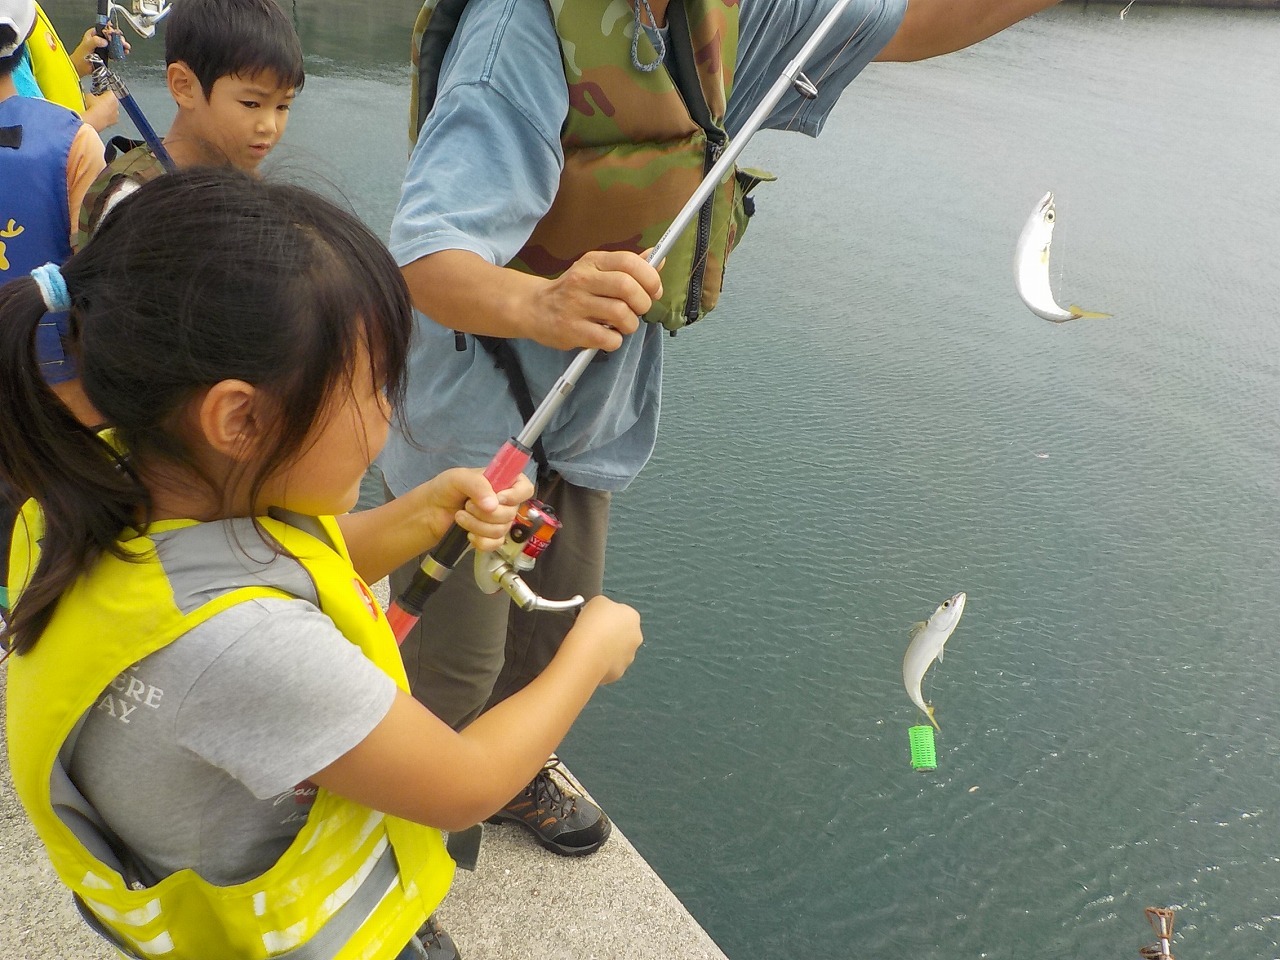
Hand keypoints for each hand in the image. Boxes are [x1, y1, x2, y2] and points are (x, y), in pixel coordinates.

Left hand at [71, 26, 130, 76]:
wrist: (81, 68)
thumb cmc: (80, 57)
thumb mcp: (86, 45)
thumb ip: (95, 41)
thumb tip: (105, 41)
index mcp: (93, 34)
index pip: (104, 29)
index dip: (111, 30)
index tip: (115, 34)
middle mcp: (99, 39)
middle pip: (112, 36)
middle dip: (119, 38)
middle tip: (122, 42)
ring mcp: (104, 47)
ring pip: (115, 43)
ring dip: (122, 45)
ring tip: (126, 47)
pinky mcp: (107, 54)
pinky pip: (116, 52)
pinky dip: (121, 52)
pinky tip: (124, 52)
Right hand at [81, 90, 118, 131]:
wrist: (95, 119)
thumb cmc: (93, 107)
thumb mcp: (88, 96)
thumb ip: (91, 95)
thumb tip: (90, 96)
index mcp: (112, 95)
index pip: (107, 91)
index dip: (101, 93)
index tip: (97, 95)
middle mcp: (116, 104)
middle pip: (111, 101)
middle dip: (105, 102)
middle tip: (97, 103)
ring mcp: (117, 113)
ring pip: (112, 110)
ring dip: (106, 110)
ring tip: (97, 111)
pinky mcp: (115, 121)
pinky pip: (111, 117)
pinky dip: (107, 117)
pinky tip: (100, 117)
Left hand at [414, 468, 533, 551]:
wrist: (429, 513)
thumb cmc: (444, 489)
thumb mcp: (458, 478)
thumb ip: (477, 485)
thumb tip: (493, 505)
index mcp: (502, 482)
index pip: (525, 488)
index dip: (515, 495)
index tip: (499, 498)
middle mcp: (504, 502)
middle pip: (511, 512)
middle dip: (486, 512)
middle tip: (467, 505)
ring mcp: (498, 521)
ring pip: (502, 530)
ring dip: (478, 525)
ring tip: (460, 517)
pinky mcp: (490, 538)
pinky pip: (495, 544)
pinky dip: (481, 541)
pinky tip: (468, 535)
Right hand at [526, 249, 661, 351]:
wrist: (534, 308)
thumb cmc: (573, 291)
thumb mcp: (596, 270)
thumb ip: (627, 267)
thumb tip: (657, 258)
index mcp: (592, 262)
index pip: (629, 262)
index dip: (650, 277)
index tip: (654, 290)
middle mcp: (583, 280)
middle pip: (627, 288)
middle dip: (643, 303)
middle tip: (638, 310)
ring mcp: (575, 306)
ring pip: (621, 314)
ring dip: (630, 324)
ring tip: (622, 325)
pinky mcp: (572, 330)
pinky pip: (608, 338)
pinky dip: (615, 341)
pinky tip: (608, 336)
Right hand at [565, 595, 641, 684]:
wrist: (588, 652)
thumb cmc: (592, 624)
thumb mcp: (597, 601)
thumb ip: (605, 605)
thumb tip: (603, 610)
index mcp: (632, 616)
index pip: (622, 614)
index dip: (607, 615)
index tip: (596, 618)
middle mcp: (636, 637)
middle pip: (623, 633)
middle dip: (610, 633)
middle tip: (593, 633)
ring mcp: (629, 656)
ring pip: (618, 651)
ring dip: (607, 649)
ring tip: (589, 647)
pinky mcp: (619, 672)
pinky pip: (610, 666)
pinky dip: (602, 663)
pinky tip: (590, 659)